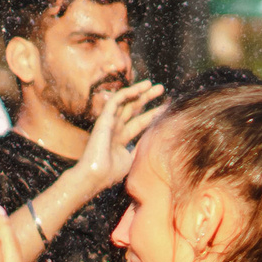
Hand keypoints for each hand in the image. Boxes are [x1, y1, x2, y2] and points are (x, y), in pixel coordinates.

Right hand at [71, 80, 164, 194]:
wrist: (94, 177)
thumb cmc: (110, 173)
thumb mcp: (130, 160)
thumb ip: (138, 149)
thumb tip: (150, 142)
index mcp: (121, 140)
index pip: (140, 122)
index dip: (153, 113)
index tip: (167, 105)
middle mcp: (115, 130)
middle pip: (133, 109)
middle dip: (146, 99)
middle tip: (161, 88)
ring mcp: (109, 124)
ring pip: (125, 103)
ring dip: (139, 92)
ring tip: (153, 84)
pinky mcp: (103, 120)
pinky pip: (115, 102)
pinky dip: (126, 94)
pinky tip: (139, 89)